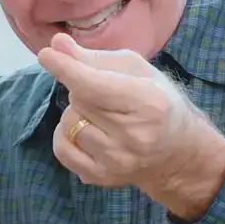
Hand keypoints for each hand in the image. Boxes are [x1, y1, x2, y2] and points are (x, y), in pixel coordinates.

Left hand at [38, 33, 224, 219]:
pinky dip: (66, 135)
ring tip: (102, 116)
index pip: (94, 86)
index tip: (46, 54)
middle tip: (106, 96)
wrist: (177, 154)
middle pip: (78, 100)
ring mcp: (116, 161)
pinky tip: (86, 132)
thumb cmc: (158, 103)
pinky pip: (62, 149)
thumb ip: (95, 59)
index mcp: (148, 103)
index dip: (67, 69)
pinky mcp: (101, 178)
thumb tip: (57, 45)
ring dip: (77, 114)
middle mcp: (133, 136)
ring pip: (68, 124)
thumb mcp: (138, 72)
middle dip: (83, 90)